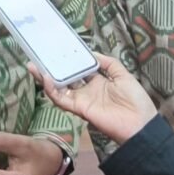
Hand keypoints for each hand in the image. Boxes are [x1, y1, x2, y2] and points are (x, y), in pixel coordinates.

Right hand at [28, 54, 156, 143]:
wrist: (140, 124)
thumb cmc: (136, 100)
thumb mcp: (124, 75)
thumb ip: (108, 63)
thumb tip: (91, 53)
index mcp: (98, 81)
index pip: (78, 69)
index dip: (68, 61)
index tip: (57, 50)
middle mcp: (87, 90)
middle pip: (65, 78)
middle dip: (52, 68)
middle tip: (38, 57)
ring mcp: (81, 99)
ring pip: (58, 89)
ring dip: (45, 79)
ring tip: (33, 66)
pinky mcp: (79, 109)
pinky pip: (62, 100)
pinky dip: (52, 91)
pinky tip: (46, 79)